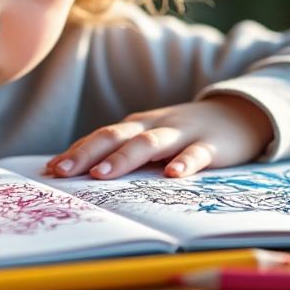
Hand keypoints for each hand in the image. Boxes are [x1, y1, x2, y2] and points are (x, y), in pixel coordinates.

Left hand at [45, 95, 273, 179]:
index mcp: (137, 126)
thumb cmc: (186, 134)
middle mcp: (154, 125)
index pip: (100, 136)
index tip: (49, 170)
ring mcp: (183, 133)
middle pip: (116, 136)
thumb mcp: (153, 139)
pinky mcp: (212, 144)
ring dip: (125, 158)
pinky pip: (197, 153)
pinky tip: (174, 176)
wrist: (240, 114)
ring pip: (150, 142)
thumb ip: (126, 154)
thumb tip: (84, 175)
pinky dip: (185, 162)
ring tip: (102, 174)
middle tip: (62, 172)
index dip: (75, 151)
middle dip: (87, 153)